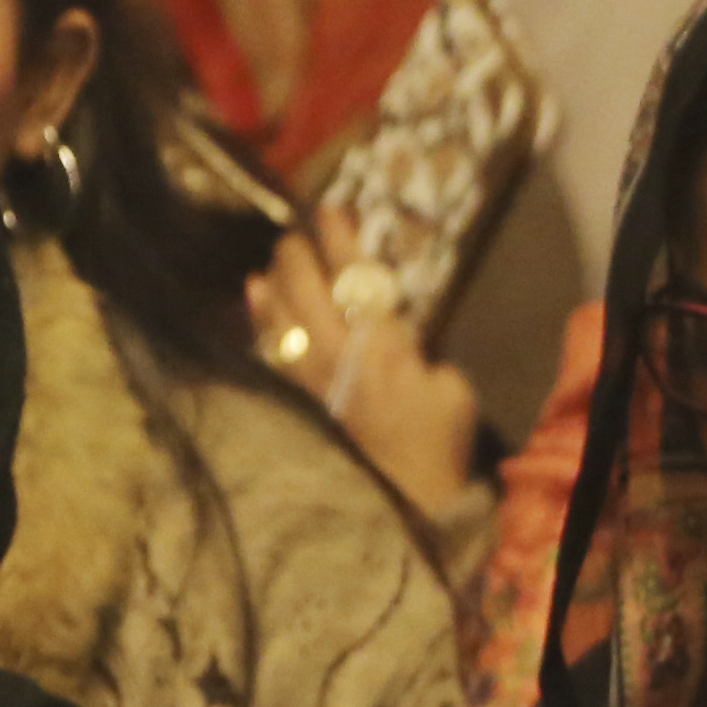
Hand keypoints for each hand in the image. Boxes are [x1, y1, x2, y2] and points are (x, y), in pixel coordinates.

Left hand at [252, 212, 482, 507]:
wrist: (403, 500)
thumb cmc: (436, 442)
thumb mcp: (452, 390)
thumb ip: (424, 352)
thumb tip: (399, 335)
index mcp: (383, 346)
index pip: (356, 279)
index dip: (341, 240)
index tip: (329, 207)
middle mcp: (338, 355)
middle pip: (308, 290)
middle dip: (299, 255)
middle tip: (295, 234)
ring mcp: (310, 379)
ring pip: (281, 316)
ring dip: (275, 282)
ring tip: (271, 262)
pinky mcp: (296, 400)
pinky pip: (270, 349)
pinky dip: (260, 318)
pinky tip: (254, 295)